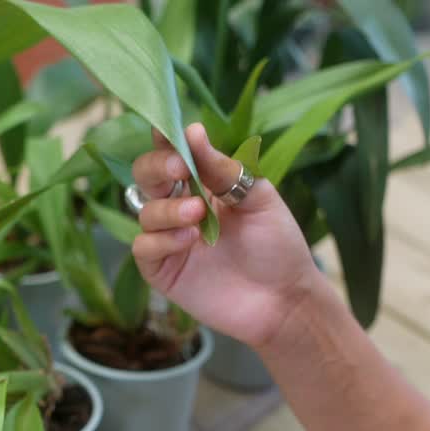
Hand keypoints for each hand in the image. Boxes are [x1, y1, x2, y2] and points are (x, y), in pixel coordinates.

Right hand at [132, 122, 321, 348]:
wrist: (285, 300)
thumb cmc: (277, 246)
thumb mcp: (258, 199)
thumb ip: (224, 170)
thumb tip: (193, 131)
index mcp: (204, 185)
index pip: (174, 154)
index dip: (166, 140)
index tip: (169, 130)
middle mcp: (180, 208)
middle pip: (146, 178)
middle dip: (156, 168)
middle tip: (179, 168)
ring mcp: (170, 240)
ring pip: (145, 213)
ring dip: (167, 208)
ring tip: (197, 215)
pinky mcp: (164, 271)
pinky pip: (144, 248)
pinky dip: (162, 240)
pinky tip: (190, 241)